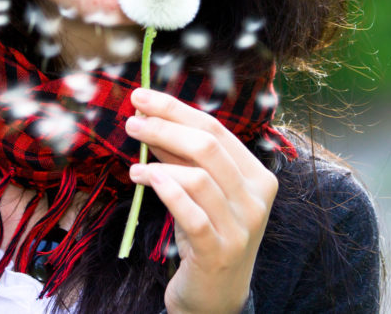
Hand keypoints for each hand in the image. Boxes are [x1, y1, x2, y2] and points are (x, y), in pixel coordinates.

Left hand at [125, 88, 277, 313]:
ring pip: (198, 177)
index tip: (143, 97)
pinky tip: (143, 178)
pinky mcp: (218, 252)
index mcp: (258, 176)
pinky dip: (165, 190)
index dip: (176, 109)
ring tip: (134, 163)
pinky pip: (190, 213)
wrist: (217, 298)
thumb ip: (182, 157)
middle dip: (165, 126)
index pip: (216, 130)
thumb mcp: (200, 193)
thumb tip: (152, 117)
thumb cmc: (207, 236)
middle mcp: (256, 199)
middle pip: (208, 147)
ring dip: (159, 161)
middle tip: (132, 120)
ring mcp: (241, 227)